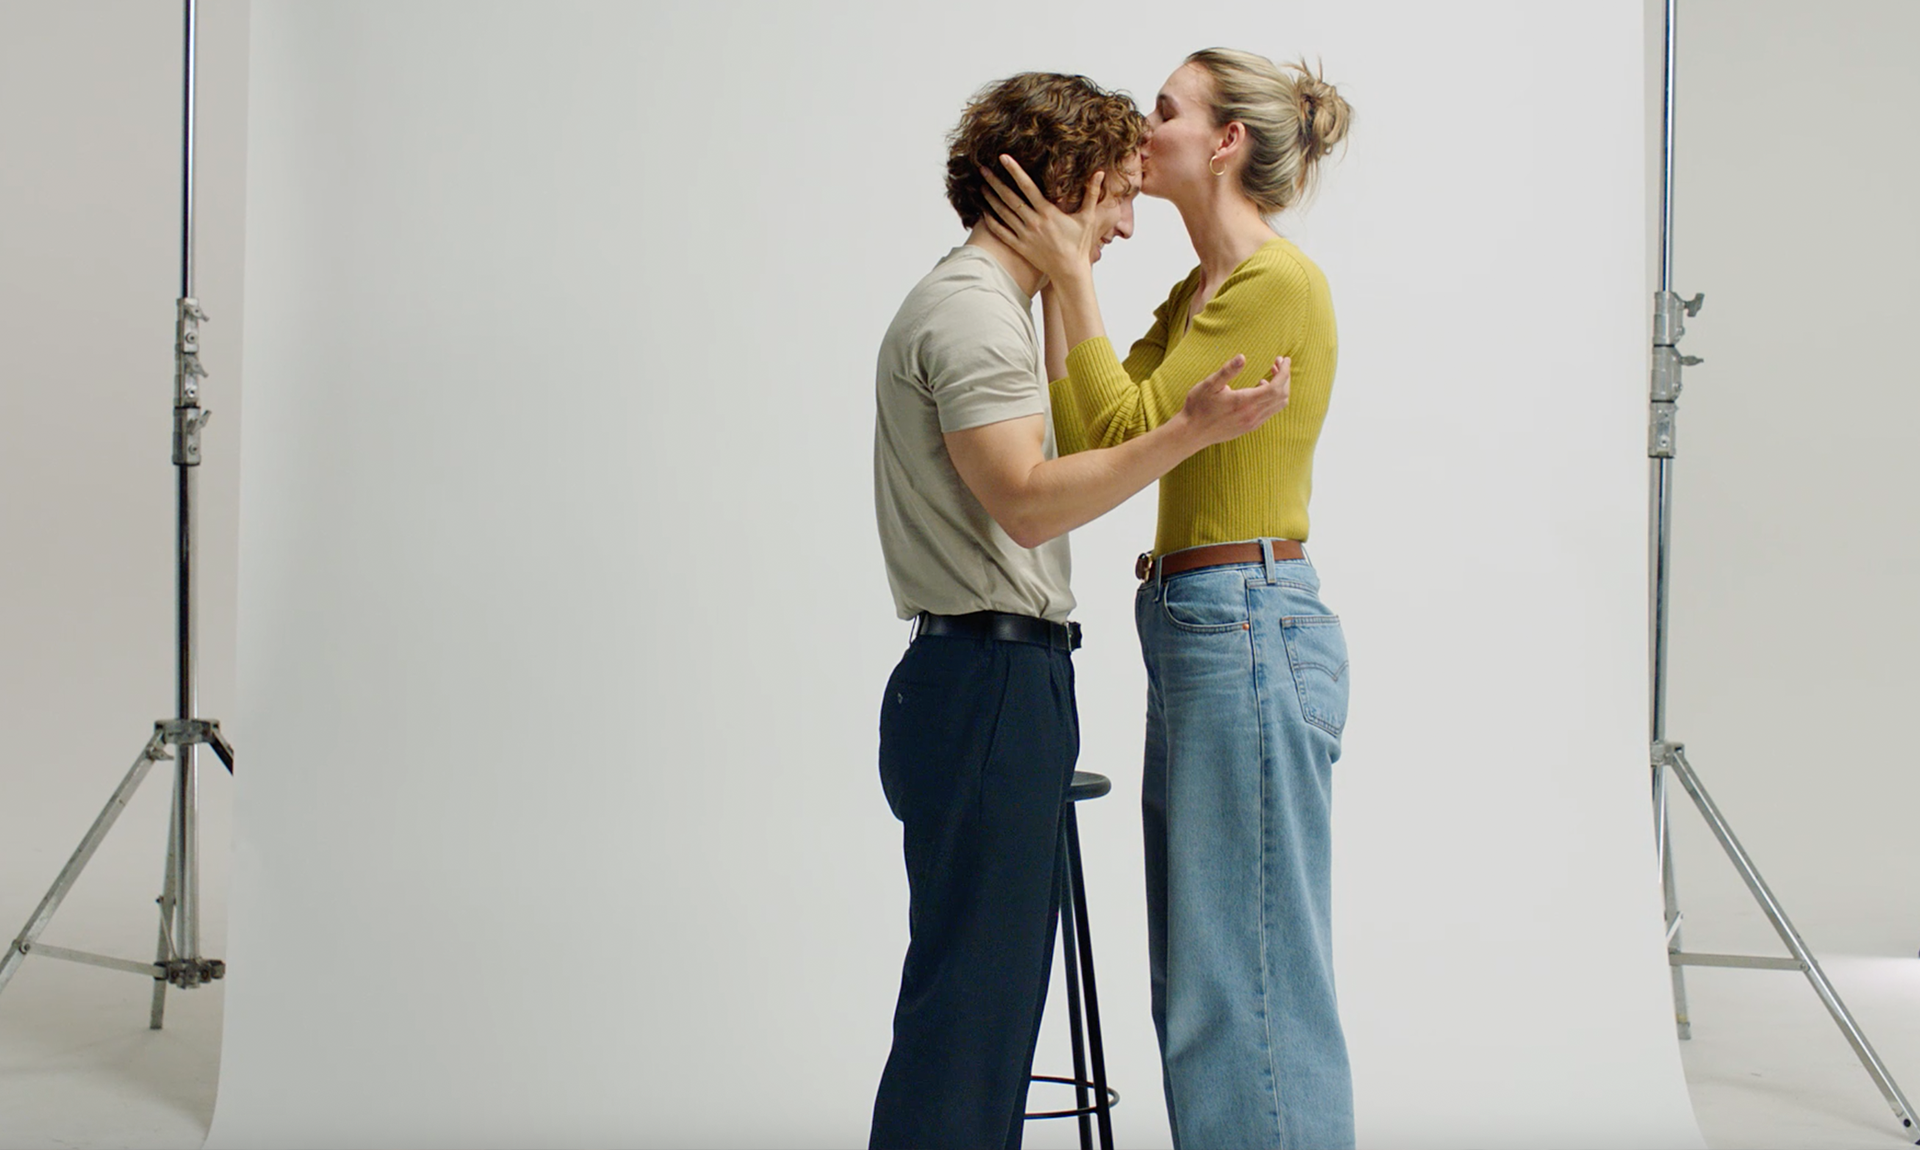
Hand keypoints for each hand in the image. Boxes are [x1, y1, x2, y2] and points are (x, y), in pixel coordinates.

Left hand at [979, 156, 1106, 282]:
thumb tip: (1100, 172)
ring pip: (1002, 213)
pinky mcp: (1020, 247)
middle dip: (995, 181)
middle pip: (1009, 198)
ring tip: (982, 185)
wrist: (1070, 272)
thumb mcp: (1088, 218)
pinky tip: (983, 211)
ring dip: (990, 199)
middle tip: (982, 168)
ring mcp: (1024, 235)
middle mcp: (1033, 222)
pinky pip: (1001, 233)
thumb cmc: (1079, 244)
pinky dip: (991, 221)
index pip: (1027, 186)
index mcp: (1048, 212)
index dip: (1015, 170)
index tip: (1003, 158)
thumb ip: (1092, 194)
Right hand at [1177, 355, 1290, 447]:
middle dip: (1285, 377)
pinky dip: (1273, 398)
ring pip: (1278, 405)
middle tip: (1278, 363)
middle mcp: (1253, 415)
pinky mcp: (1249, 427)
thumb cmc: (1198, 407)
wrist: (1191, 433)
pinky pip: (1270, 412)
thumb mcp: (1209, 385)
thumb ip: (1227, 371)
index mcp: (1245, 402)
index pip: (1276, 387)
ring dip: (1280, 388)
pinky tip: (1260, 388)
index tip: (1284, 359)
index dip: (1284, 372)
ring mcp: (1252, 423)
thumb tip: (1242, 357)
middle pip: (1282, 396)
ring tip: (1271, 373)